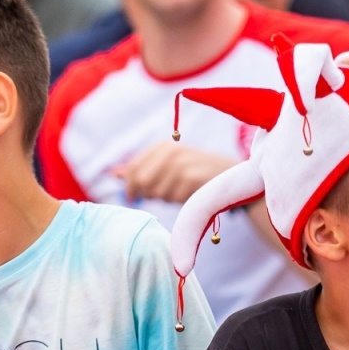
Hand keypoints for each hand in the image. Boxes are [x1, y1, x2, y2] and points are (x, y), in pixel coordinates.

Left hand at [113, 142, 231, 203]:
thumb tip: (115, 173)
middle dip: (149, 195)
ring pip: (158, 193)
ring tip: (182, 191)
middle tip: (163, 195)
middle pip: (142, 183)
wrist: (232, 174)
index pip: (133, 170)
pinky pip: (173, 199)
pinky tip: (192, 194)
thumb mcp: (168, 165)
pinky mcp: (191, 178)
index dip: (131, 188)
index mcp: (161, 147)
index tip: (135, 197)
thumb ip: (142, 168)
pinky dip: (180, 202)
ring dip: (168, 199)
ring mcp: (181, 164)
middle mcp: (170, 152)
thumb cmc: (196, 172)